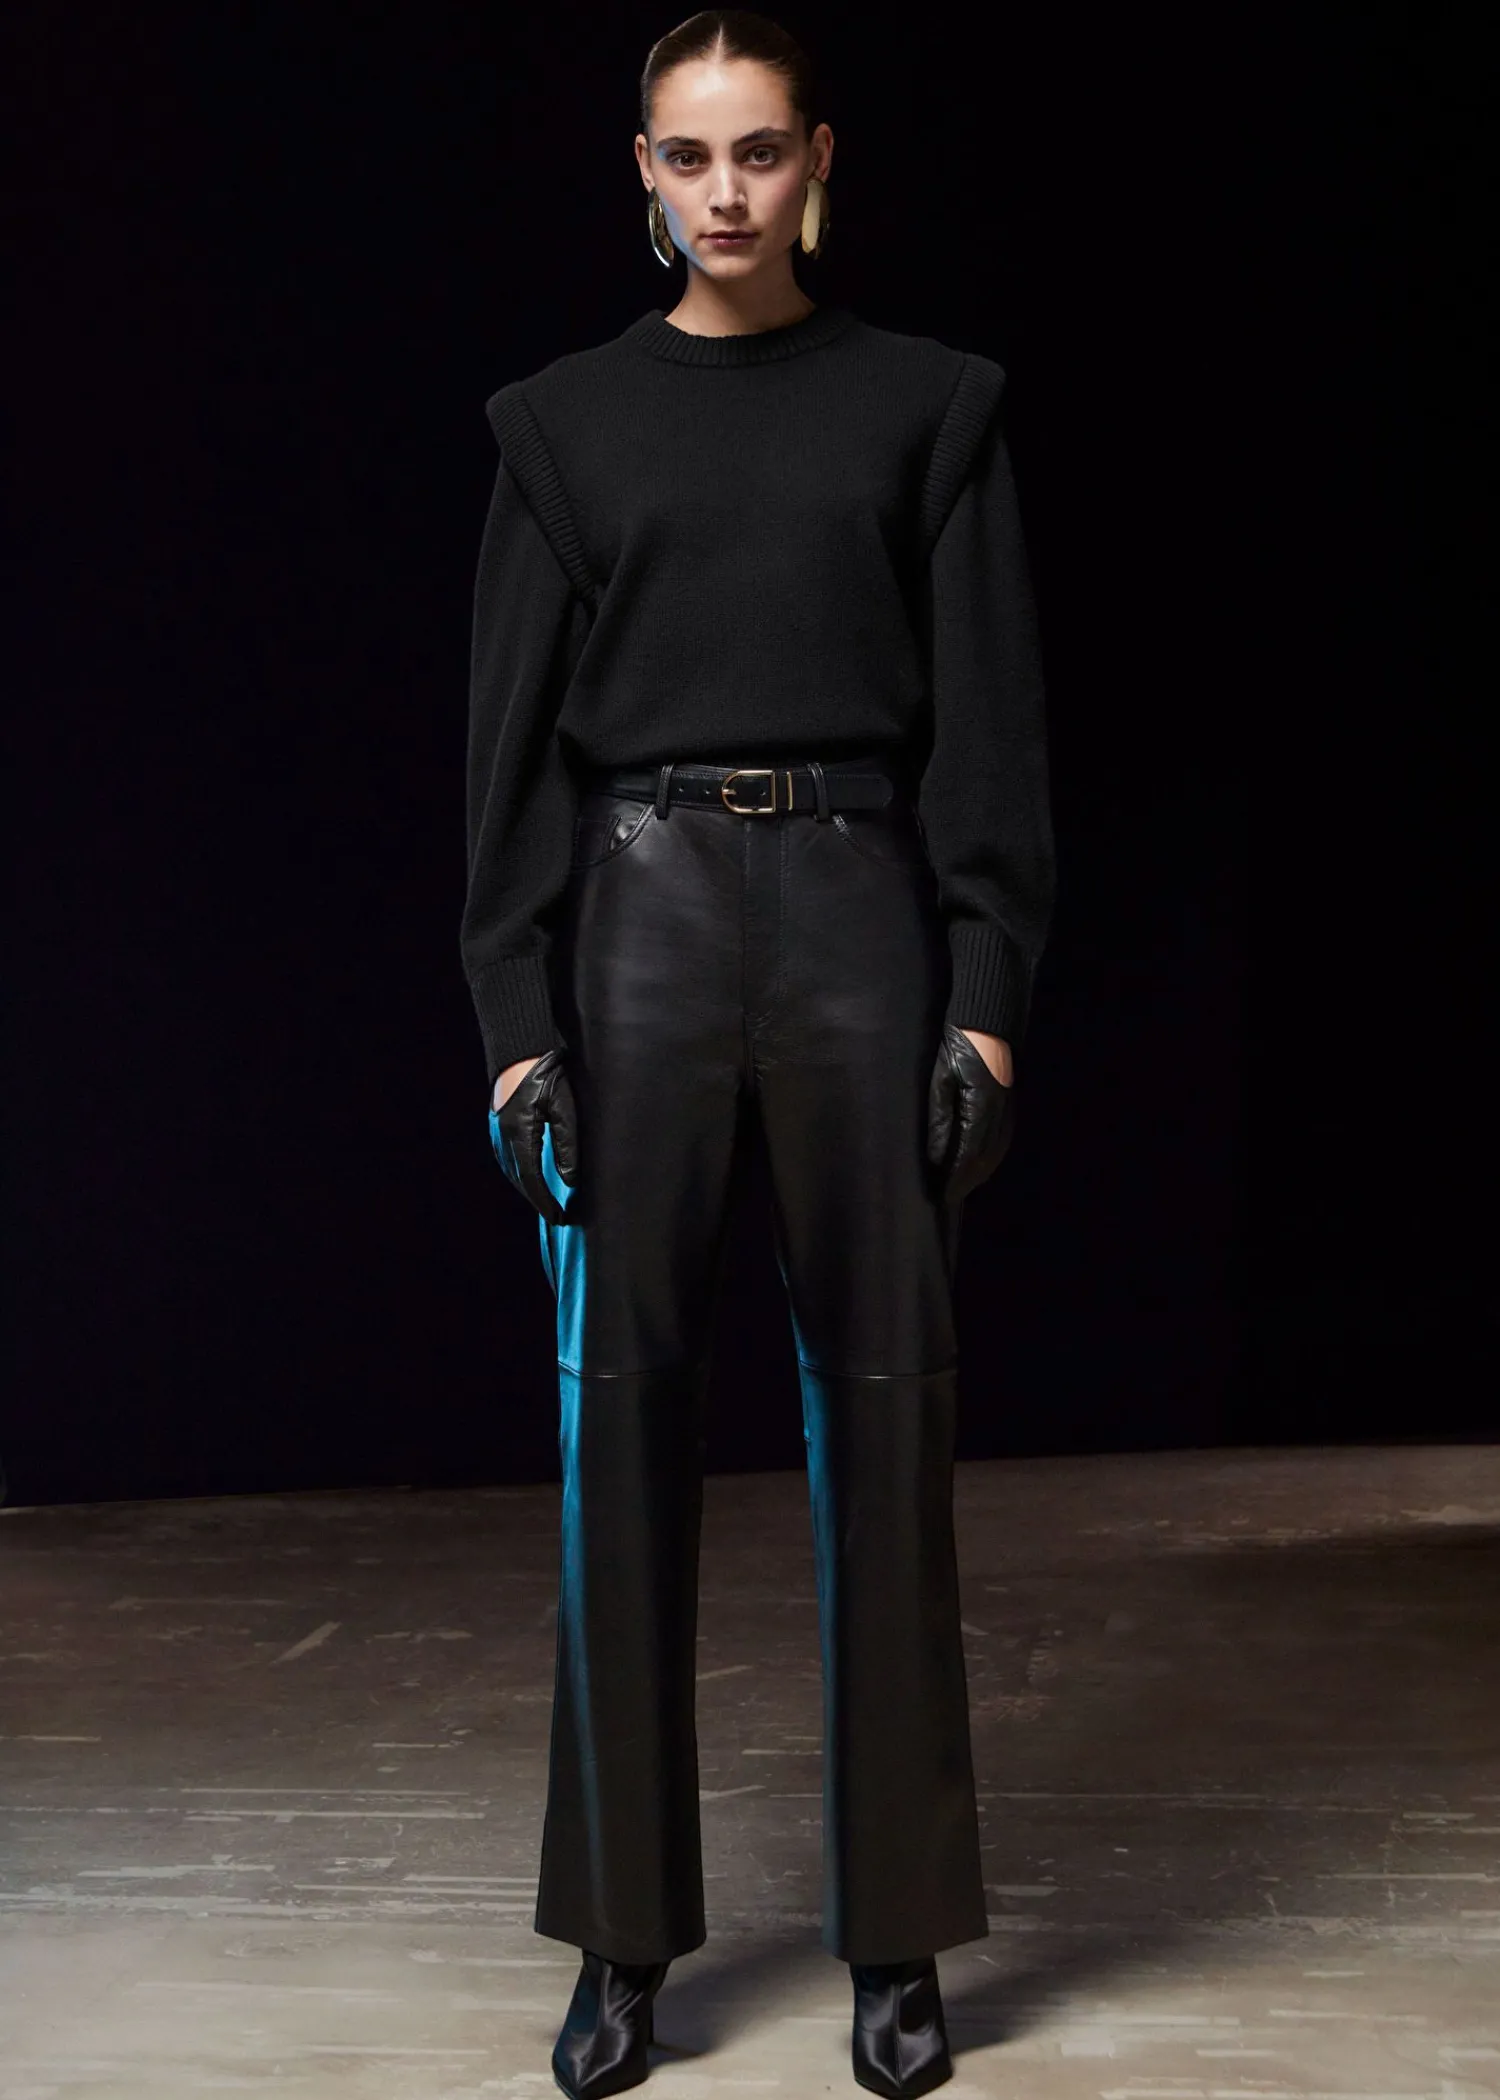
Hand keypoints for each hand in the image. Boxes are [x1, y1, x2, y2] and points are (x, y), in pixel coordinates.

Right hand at [487, 1046, 578, 1225]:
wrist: (518, 1050)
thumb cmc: (546, 1074)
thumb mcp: (564, 1107)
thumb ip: (567, 1145)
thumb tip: (570, 1180)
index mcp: (519, 1135)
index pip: (533, 1180)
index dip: (546, 1203)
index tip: (559, 1219)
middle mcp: (503, 1138)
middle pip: (521, 1180)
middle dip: (538, 1201)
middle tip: (557, 1218)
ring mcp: (497, 1132)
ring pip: (513, 1171)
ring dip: (528, 1189)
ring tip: (546, 1203)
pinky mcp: (498, 1126)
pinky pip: (509, 1159)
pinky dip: (520, 1174)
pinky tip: (529, 1178)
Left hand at [927, 1021, 1015, 1202]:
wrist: (988, 1026)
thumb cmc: (958, 1048)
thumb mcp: (940, 1081)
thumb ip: (940, 1120)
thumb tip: (936, 1156)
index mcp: (980, 1110)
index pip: (967, 1157)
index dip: (955, 1180)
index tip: (943, 1197)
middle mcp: (999, 1116)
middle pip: (983, 1162)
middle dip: (966, 1183)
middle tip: (947, 1197)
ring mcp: (1007, 1111)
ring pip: (994, 1154)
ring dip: (977, 1174)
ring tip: (960, 1186)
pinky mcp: (1008, 1107)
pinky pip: (1000, 1142)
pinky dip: (988, 1160)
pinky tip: (978, 1164)